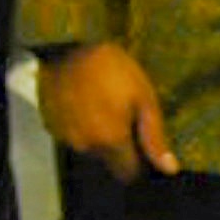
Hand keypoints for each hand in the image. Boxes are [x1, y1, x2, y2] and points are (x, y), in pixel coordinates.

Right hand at [35, 42, 176, 183]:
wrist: (68, 45)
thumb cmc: (112, 69)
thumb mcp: (143, 98)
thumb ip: (155, 137)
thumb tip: (170, 169)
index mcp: (111, 142)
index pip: (128, 173)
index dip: (138, 162)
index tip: (140, 143)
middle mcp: (86, 146)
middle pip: (108, 160)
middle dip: (117, 146)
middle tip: (122, 115)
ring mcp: (65, 136)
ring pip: (89, 147)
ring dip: (96, 134)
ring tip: (101, 104)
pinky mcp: (50, 125)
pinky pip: (71, 134)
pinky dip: (78, 124)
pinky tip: (83, 102)